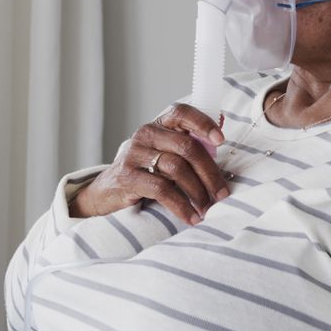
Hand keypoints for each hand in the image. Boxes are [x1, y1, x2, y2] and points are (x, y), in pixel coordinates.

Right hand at [70, 103, 228, 224]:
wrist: (108, 190)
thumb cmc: (146, 169)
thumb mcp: (165, 151)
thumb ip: (188, 143)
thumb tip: (220, 136)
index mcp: (159, 124)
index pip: (182, 113)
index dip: (203, 123)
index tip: (221, 140)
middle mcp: (146, 134)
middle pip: (187, 147)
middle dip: (210, 173)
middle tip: (222, 193)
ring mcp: (135, 154)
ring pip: (177, 169)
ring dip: (198, 192)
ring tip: (207, 208)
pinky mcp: (128, 176)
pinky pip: (162, 190)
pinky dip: (181, 206)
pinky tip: (191, 217)